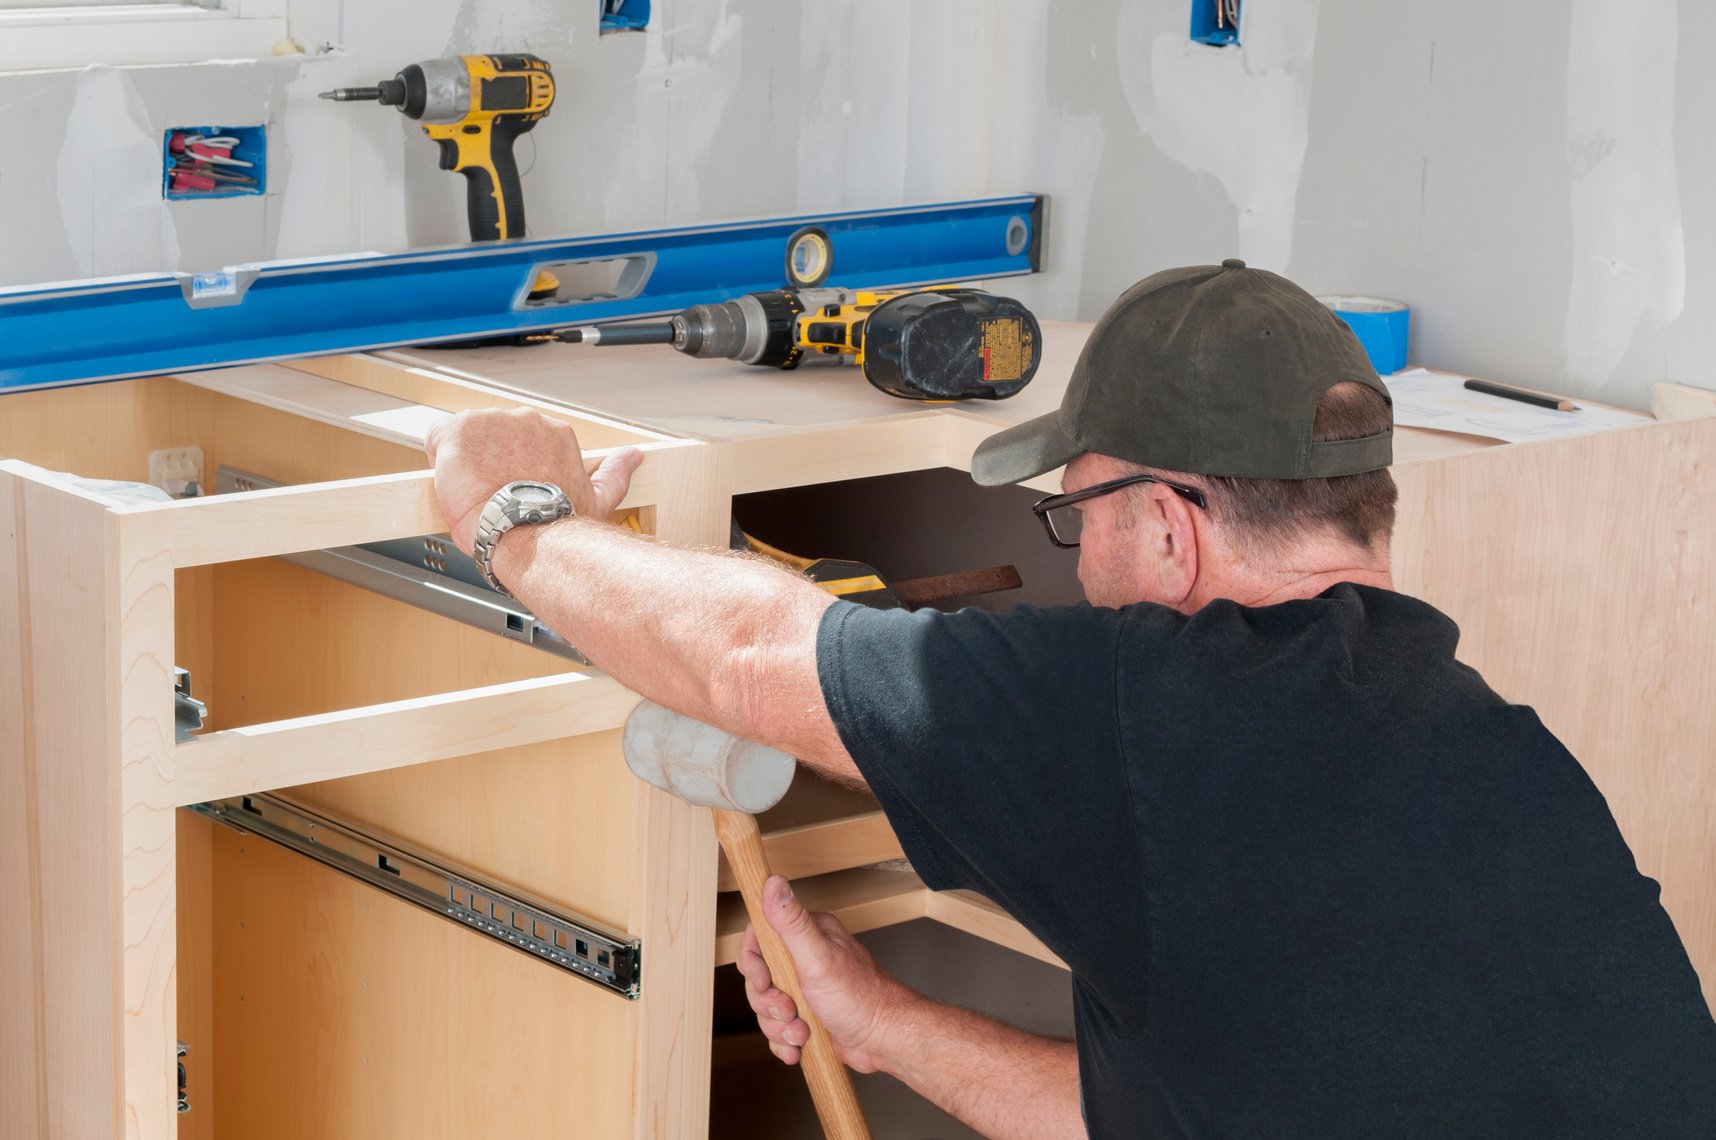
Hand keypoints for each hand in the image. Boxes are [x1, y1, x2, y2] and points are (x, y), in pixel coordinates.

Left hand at [423, 409, 642, 554]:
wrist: (526, 535)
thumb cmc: (559, 524)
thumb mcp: (597, 499)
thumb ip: (615, 473)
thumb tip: (634, 458)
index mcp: (555, 433)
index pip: (521, 441)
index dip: (511, 467)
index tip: (511, 488)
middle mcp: (525, 420)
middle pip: (493, 437)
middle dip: (489, 462)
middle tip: (493, 495)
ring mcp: (492, 421)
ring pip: (466, 438)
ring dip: (465, 463)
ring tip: (475, 495)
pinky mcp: (460, 430)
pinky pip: (437, 439)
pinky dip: (440, 461)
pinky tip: (455, 485)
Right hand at [737, 875, 909, 1073]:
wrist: (885, 1039)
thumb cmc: (860, 997)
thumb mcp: (819, 957)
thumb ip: (792, 922)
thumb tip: (773, 883)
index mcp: (808, 936)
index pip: (759, 940)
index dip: (754, 964)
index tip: (764, 981)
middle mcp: (805, 959)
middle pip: (759, 979)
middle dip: (769, 1003)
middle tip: (789, 1010)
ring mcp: (805, 989)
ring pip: (766, 1008)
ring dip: (779, 1027)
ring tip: (802, 1032)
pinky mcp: (807, 1015)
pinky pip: (778, 1029)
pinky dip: (784, 1042)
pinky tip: (798, 1047)